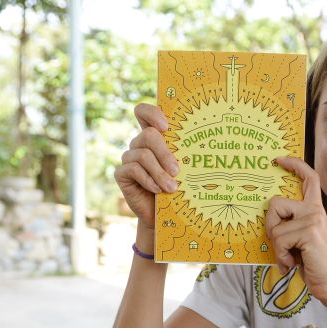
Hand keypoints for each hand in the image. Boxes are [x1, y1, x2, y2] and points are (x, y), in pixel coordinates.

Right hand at [114, 103, 179, 228]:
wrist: (162, 215)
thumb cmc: (177, 189)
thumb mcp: (184, 169)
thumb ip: (185, 154)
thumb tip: (205, 146)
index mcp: (153, 138)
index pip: (143, 112)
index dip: (152, 113)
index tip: (166, 126)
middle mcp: (139, 145)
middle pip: (148, 135)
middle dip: (164, 153)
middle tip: (177, 170)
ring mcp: (128, 158)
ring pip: (143, 155)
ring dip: (159, 172)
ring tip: (172, 187)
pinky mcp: (121, 174)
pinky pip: (133, 170)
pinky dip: (148, 180)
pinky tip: (157, 190)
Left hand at [265, 157, 326, 309]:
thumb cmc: (317, 267)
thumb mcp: (302, 242)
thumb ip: (291, 227)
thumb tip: (269, 220)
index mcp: (316, 211)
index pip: (309, 178)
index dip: (294, 165)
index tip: (279, 160)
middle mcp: (315, 211)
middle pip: (275, 203)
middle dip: (270, 227)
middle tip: (282, 246)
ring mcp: (312, 220)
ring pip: (274, 226)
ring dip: (277, 247)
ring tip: (291, 258)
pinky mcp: (309, 232)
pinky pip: (279, 239)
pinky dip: (282, 256)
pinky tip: (294, 264)